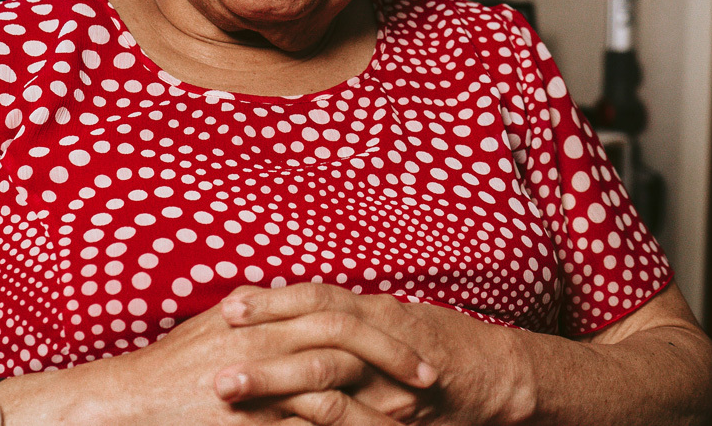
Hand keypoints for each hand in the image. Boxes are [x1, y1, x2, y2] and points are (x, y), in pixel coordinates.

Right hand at [82, 286, 438, 425]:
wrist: (129, 400)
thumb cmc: (172, 365)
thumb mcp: (219, 324)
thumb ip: (260, 311)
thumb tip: (290, 303)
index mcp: (263, 312)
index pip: (335, 306)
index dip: (376, 323)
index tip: (410, 338)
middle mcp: (267, 336)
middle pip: (346, 334)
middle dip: (393, 353)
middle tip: (429, 376)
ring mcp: (262, 377)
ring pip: (337, 379)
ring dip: (381, 396)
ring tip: (417, 414)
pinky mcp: (255, 417)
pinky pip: (313, 422)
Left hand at [217, 284, 525, 425]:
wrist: (497, 376)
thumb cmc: (438, 343)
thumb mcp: (389, 318)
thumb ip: (345, 316)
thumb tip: (286, 313)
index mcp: (374, 310)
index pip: (315, 298)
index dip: (272, 300)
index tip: (227, 307)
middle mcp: (380, 335)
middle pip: (312, 330)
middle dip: (262, 340)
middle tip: (214, 351)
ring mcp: (388, 378)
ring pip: (326, 372)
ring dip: (273, 380)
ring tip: (230, 388)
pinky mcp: (396, 414)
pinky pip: (348, 416)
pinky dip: (312, 417)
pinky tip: (279, 423)